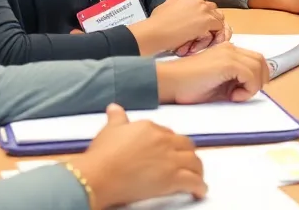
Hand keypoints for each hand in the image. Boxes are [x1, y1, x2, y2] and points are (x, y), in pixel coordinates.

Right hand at [74, 104, 205, 209]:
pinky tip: (200, 191)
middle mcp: (163, 140)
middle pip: (186, 145)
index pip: (168, 134)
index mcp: (150, 128)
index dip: (171, 144)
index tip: (170, 151)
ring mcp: (170, 159)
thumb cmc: (102, 155)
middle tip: (187, 163)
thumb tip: (114, 107)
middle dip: (188, 154)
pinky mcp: (172, 178)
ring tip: (197, 177)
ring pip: (194, 162)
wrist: (99, 175)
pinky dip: (200, 186)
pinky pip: (193, 181)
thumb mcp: (109, 130)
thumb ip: (117, 118)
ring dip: (197, 170)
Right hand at [132, 0, 224, 55]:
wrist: (156, 32)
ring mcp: (204, 11)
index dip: (203, 15)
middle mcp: (199, 1)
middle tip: (204, 32)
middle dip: (211, 20)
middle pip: (214, 10)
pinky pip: (218, 29)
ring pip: (218, 19)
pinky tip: (204, 43)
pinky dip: (213, 36)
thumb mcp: (165, 6)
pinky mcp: (207, 22)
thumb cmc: (157, 22)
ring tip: (205, 38)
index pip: (204, 4)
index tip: (199, 23)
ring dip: (214, 28)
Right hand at [156, 43, 267, 103]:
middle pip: (260, 61)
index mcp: (227, 51)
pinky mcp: (228, 63)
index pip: (254, 58)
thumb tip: (247, 88)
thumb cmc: (187, 85)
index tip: (245, 91)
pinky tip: (232, 96)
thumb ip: (233, 81)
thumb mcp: (216, 82)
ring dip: (253, 85)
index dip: (256, 76)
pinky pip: (251, 75)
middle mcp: (230, 48)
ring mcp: (229, 54)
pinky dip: (247, 89)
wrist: (170, 81)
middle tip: (245, 94)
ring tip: (235, 96)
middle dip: (259, 80)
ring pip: (259, 67)